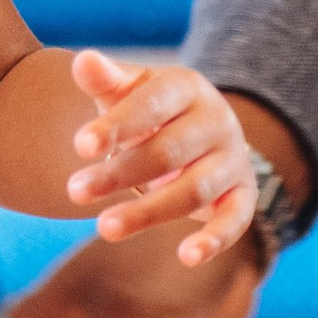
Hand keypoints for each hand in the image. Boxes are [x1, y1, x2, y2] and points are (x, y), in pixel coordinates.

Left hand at [66, 49, 256, 265]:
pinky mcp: (243, 194)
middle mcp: (217, 120)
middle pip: (168, 151)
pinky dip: (215, 239)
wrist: (196, 131)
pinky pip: (236, 219)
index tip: (80, 147)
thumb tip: (82, 60)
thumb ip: (105, 80)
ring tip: (104, 227)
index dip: (117, 125)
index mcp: (186, 87)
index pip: (151, 105)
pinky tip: (187, 257)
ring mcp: (233, 158)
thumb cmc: (148, 112)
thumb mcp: (127, 91)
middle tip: (74, 191)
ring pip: (194, 189)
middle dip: (120, 173)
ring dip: (149, 211)